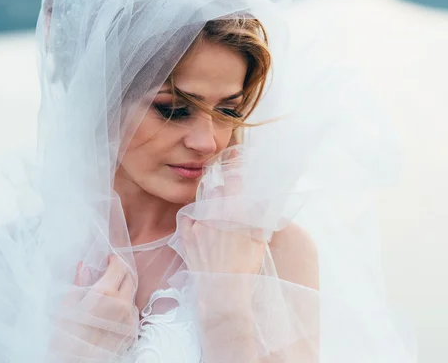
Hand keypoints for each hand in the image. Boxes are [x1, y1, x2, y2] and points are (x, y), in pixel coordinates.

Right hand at [52, 255, 137, 358]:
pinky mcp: (133, 331)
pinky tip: (112, 312)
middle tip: (112, 271)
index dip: (115, 260)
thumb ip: (79, 283)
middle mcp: (122, 303)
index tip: (109, 259)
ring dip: (123, 290)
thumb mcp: (68, 307)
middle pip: (130, 278)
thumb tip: (84, 266)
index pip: (118, 267)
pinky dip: (125, 307)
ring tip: (109, 295)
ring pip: (132, 295)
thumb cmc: (67, 338)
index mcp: (105, 293)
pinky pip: (133, 312)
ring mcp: (130, 318)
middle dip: (122, 271)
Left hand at [180, 150, 266, 274]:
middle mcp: (215, 214)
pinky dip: (196, 219)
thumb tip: (261, 200)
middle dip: (224, 194)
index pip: (234, 180)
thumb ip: (259, 215)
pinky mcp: (187, 235)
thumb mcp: (259, 238)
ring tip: (217, 220)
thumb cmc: (245, 266)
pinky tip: (203, 226)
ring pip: (203, 203)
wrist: (223, 290)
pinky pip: (190, 218)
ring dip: (210, 207)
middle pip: (217, 191)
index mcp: (235, 212)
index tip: (237, 157)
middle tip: (229, 204)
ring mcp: (199, 223)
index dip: (236, 167)